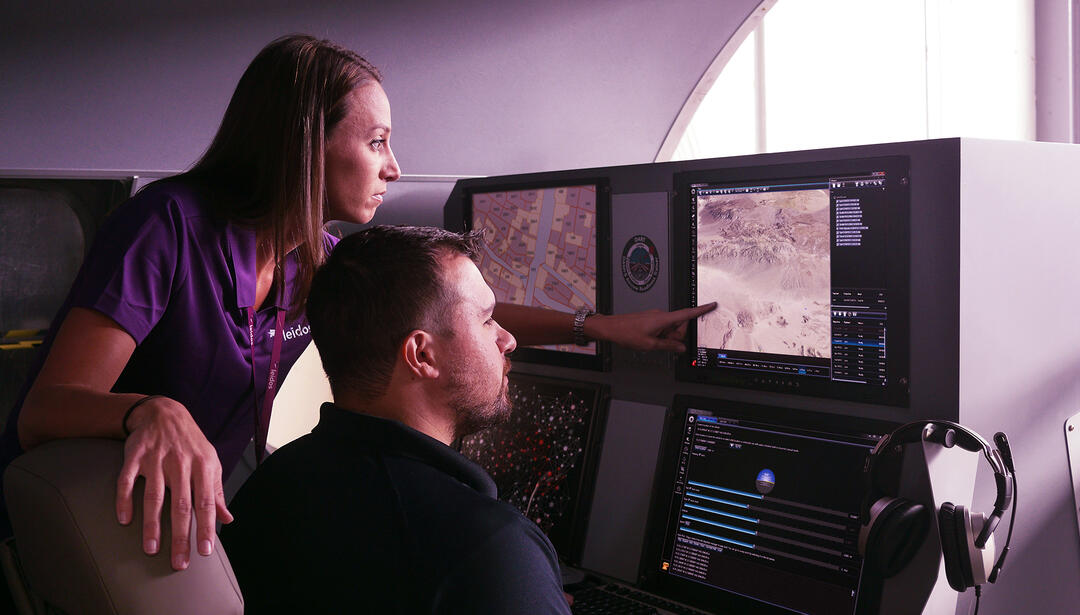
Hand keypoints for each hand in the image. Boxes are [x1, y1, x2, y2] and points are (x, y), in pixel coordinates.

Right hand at [115, 396, 232, 570]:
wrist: (164, 412)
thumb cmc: (191, 444)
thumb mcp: (210, 462)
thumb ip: (217, 492)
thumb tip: (227, 519)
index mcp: (203, 466)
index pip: (206, 503)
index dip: (206, 528)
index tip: (205, 552)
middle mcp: (181, 463)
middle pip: (181, 505)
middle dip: (180, 536)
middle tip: (178, 562)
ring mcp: (157, 458)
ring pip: (154, 496)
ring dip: (152, 525)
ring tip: (151, 549)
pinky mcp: (135, 455)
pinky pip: (127, 480)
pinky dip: (125, 500)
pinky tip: (124, 520)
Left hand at [585, 303, 716, 351]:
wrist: (611, 328)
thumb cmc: (626, 333)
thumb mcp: (650, 344)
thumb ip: (668, 346)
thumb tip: (681, 348)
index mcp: (663, 318)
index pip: (687, 313)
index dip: (701, 309)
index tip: (712, 305)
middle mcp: (661, 315)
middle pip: (680, 326)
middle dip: (676, 336)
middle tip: (662, 343)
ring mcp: (656, 317)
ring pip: (670, 329)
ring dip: (666, 337)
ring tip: (652, 341)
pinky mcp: (651, 320)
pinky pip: (663, 328)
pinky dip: (661, 336)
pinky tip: (650, 340)